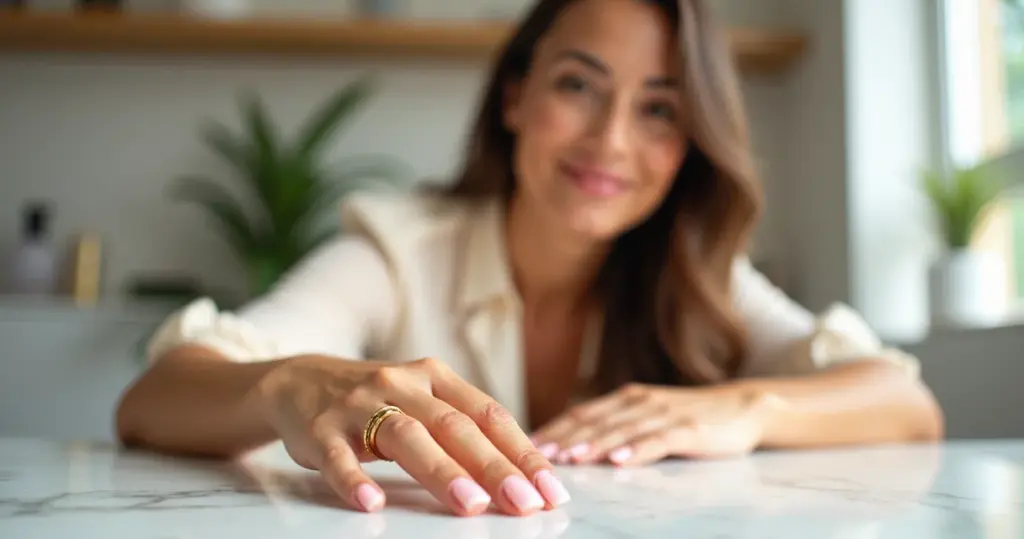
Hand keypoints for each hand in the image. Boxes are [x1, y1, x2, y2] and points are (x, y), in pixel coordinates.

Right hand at [253, 356, 569, 515]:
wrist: (301, 380)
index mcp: (436, 378)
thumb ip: (465, 429)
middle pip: (454, 426)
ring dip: (441, 472)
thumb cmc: (379, 400)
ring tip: (471, 505)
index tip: (550, 488)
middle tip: (524, 502)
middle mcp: (402, 385)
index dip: (522, 451)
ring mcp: (359, 405)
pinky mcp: (321, 430)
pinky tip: (372, 503)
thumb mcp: (423, 401)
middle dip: (493, 466)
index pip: (488, 414)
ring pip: (406, 437)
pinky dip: (355, 479)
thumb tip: (522, 474)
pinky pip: (339, 456)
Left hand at [531, 383, 778, 466]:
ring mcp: (664, 414)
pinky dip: (636, 450)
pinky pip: (658, 441)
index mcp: (626, 398)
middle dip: (564, 438)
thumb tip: (572, 445)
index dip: (554, 428)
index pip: (582, 413)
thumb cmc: (689, 416)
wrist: (743, 407)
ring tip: (570, 459)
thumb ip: (616, 425)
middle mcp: (640, 401)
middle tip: (537, 455)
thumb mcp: (647, 415)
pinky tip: (619, 461)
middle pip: (595, 421)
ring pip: (621, 430)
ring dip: (593, 444)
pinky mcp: (688, 430)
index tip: (525, 444)